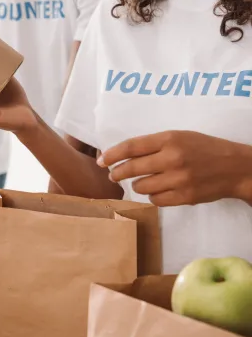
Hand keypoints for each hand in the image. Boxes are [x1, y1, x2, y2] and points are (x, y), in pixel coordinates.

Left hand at [98, 130, 251, 206]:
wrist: (234, 167)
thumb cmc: (203, 148)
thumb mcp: (179, 137)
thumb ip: (153, 144)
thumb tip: (123, 155)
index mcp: (169, 139)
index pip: (131, 147)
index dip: (112, 155)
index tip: (102, 161)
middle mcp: (172, 158)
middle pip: (132, 168)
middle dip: (118, 173)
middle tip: (113, 175)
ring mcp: (179, 179)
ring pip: (141, 186)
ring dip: (137, 185)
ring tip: (142, 181)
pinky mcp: (185, 197)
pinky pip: (155, 200)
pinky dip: (152, 196)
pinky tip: (157, 190)